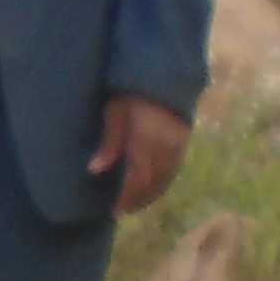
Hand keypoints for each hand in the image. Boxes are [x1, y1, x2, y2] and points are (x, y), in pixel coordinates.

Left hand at [93, 93, 193, 218]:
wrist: (162, 70)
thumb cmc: (131, 89)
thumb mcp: (115, 111)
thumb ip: (109, 142)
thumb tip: (94, 170)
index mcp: (146, 140)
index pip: (137, 179)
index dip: (126, 198)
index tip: (114, 209)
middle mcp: (166, 146)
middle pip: (152, 183)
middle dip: (138, 199)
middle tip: (122, 210)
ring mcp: (178, 144)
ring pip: (166, 179)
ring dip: (151, 193)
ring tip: (135, 202)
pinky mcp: (184, 140)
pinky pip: (174, 169)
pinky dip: (162, 182)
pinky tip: (151, 185)